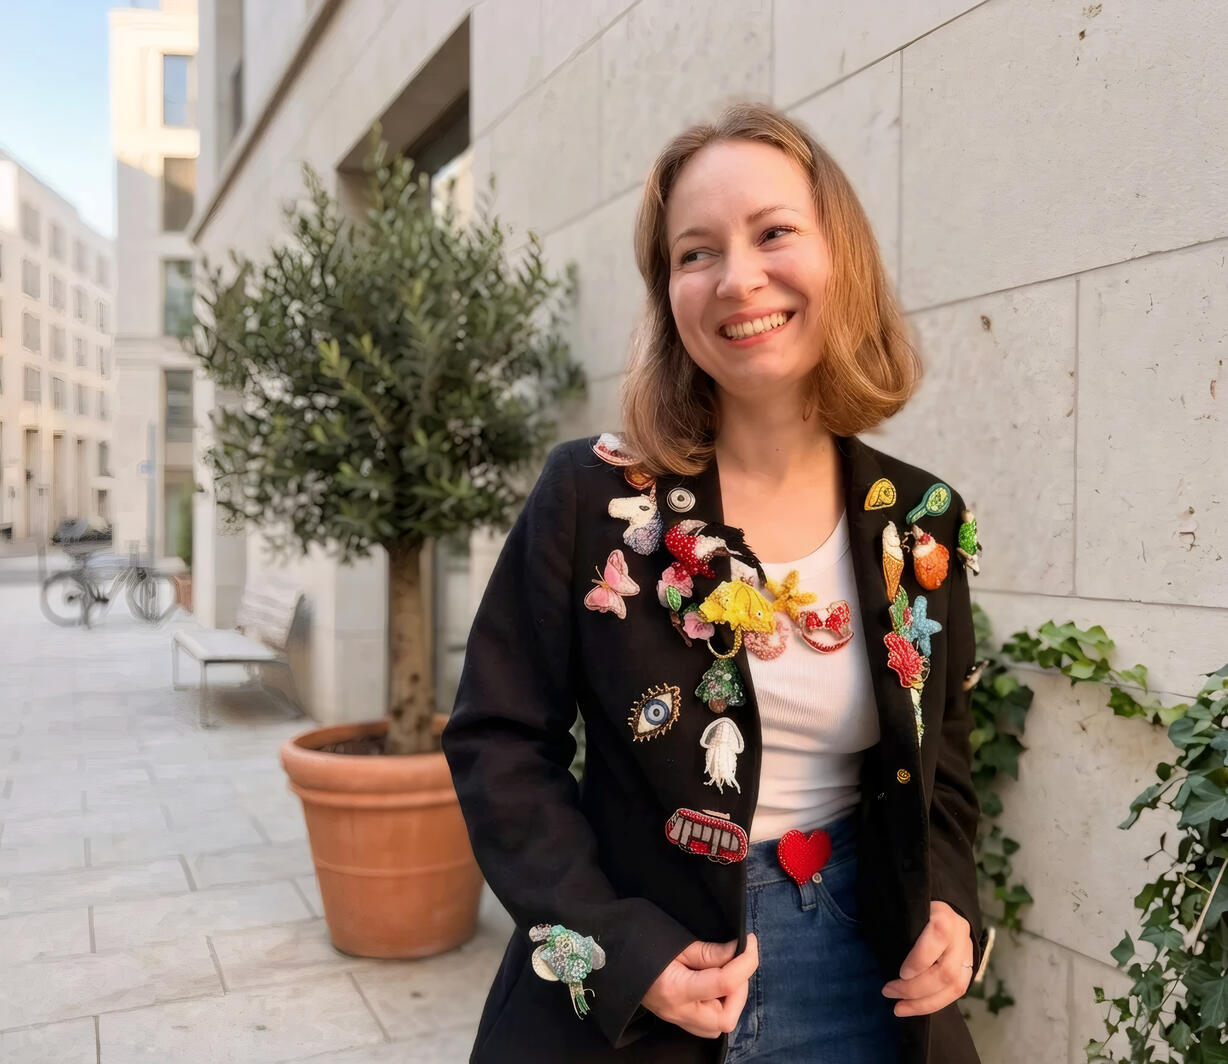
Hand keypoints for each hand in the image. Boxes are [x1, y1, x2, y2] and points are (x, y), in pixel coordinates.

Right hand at [641, 934, 758, 1038]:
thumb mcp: (673, 939)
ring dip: (730, 999)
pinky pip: (706, 1021)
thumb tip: (737, 951)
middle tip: (735, 961)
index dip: (746, 961)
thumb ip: (707, 952)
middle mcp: (677, 1011)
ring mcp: (675, 1017)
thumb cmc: (636, 938)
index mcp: (675, 989)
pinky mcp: (675, 1015)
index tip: (749, 940)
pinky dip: (718, 1003)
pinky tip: (713, 982)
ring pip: (717, 1024)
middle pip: (724, 1018)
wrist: (604, 951)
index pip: (725, 983)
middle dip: (739, 990)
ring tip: (724, 971)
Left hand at [881, 901, 973, 1016]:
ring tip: (899, 1007)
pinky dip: (934, 1003)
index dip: (919, 960)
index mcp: (943, 915)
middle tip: (888, 992)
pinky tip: (914, 1007)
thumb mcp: (905, 913)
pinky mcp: (969, 966)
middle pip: (947, 972)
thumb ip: (900, 931)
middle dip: (915, 989)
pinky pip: (957, 992)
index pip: (938, 937)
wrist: (937, 909)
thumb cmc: (912, 911)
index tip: (900, 973)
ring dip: (924, 1003)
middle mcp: (960, 933)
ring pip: (955, 987)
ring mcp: (968, 951)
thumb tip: (885, 957)